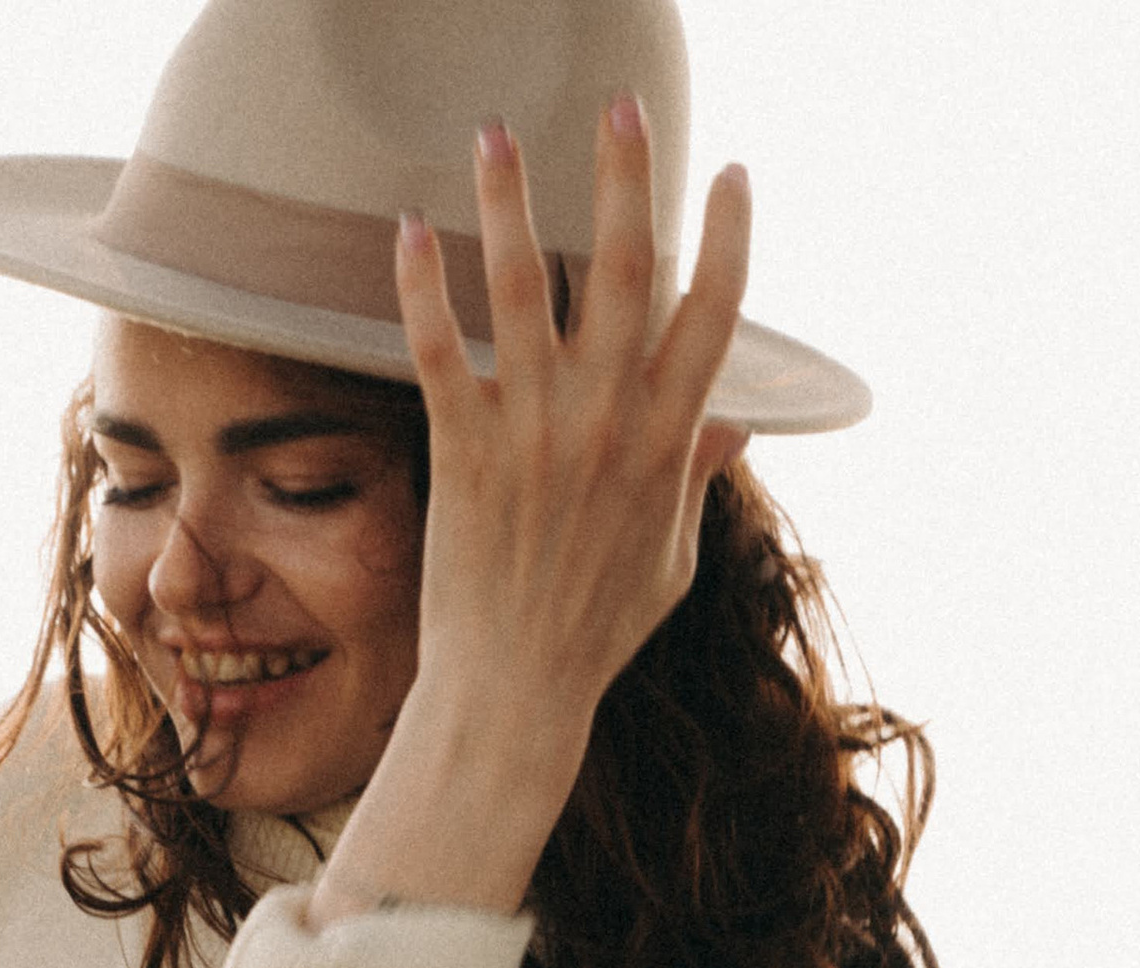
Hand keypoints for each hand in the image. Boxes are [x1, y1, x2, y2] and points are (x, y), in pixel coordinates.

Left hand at [408, 97, 750, 738]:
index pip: (713, 313)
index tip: (732, 173)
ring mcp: (532, 432)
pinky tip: (407, 229)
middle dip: (626, 176)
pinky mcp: (463, 452)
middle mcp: (604, 421)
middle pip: (624, 268)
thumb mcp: (669, 560)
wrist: (513, 692)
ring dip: (509, 201)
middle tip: (622, 104)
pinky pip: (437, 350)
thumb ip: (694, 480)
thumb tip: (731, 422)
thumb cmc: (594, 635)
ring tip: (496, 132)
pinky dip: (420, 287)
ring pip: (521, 288)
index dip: (728, 237)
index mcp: (665, 440)